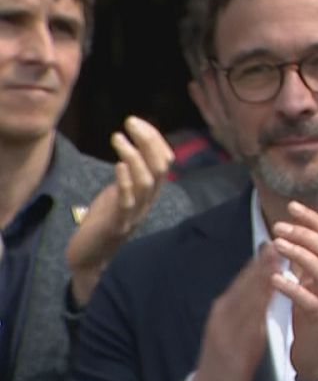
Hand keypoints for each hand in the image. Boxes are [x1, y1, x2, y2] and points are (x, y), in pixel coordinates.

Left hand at [66, 116, 176, 305]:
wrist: (90, 258)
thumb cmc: (102, 223)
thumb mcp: (118, 192)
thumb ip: (127, 175)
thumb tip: (130, 150)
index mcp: (150, 193)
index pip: (164, 160)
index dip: (154, 139)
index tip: (136, 122)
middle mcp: (148, 201)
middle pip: (160, 167)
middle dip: (148, 141)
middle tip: (131, 122)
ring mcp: (135, 213)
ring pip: (147, 182)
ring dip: (135, 157)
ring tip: (119, 138)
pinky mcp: (117, 224)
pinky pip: (127, 201)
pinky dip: (125, 181)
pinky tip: (118, 164)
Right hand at [190, 245, 279, 380]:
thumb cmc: (228, 359)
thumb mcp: (238, 327)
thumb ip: (250, 306)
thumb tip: (265, 283)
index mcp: (226, 308)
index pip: (244, 280)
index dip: (260, 260)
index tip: (276, 240)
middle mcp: (223, 315)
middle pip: (243, 285)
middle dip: (260, 264)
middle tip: (277, 241)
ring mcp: (224, 331)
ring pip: (243, 301)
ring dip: (258, 281)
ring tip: (274, 263)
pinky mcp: (230, 349)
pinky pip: (244, 326)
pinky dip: (255, 311)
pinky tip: (266, 301)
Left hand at [268, 202, 317, 380]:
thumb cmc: (314, 319)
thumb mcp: (315, 285)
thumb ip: (310, 261)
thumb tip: (297, 232)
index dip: (314, 221)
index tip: (293, 207)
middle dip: (306, 235)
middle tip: (281, 226)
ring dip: (301, 256)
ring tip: (279, 245)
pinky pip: (312, 303)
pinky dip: (295, 289)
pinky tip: (277, 279)